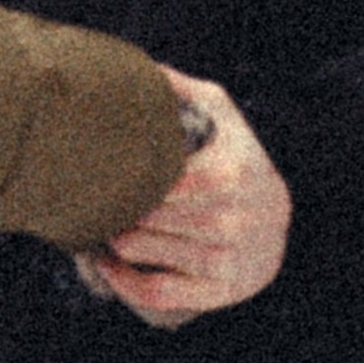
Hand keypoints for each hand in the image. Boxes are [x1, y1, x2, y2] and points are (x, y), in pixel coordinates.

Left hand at [76, 69, 290, 328]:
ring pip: (141, 251)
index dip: (122, 174)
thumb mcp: (223, 118)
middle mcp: (228, 219)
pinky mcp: (217, 291)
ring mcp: (223, 260)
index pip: (156, 177)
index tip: (96, 166)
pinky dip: (123, 283)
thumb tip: (142, 70)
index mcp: (227, 173)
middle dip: (111, 206)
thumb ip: (185, 91)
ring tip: (91, 223)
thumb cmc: (240, 160)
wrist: (278, 220)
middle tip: (85, 196)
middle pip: (142, 214)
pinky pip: (156, 293)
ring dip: (109, 239)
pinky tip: (106, 266)